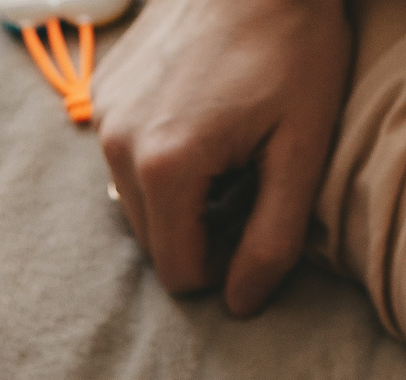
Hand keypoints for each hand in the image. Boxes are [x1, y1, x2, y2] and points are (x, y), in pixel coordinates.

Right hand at [95, 0, 351, 314]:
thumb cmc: (293, 47)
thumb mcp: (302, 150)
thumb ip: (273, 238)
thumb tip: (240, 306)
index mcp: (166, 168)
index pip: (181, 274)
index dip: (226, 267)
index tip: (261, 222)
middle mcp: (118, 146)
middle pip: (154, 243)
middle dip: (200, 232)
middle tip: (251, 183)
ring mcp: (103, 116)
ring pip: (136, 203)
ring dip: (180, 196)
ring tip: (229, 149)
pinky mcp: (103, 92)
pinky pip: (126, 157)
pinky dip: (161, 157)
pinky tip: (203, 118)